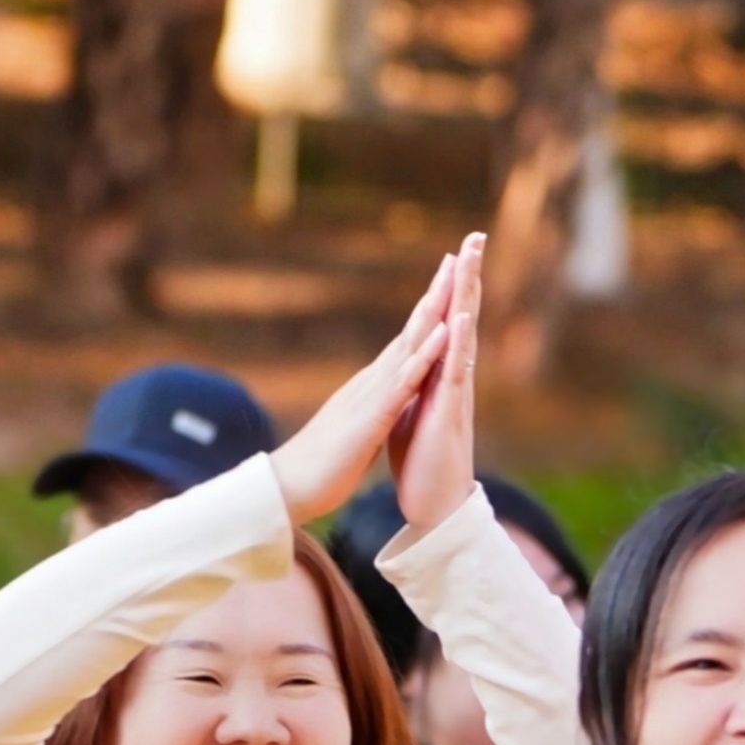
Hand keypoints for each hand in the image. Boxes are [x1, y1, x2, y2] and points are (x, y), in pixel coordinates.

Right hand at [269, 254, 458, 523]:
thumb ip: (370, 411)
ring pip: (408, 345)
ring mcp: (371, 395)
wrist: (289, 487)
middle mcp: (371, 381)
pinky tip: (442, 332)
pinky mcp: (372, 417)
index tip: (445, 282)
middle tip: (455, 257)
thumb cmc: (321, 465)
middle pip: (409, 330)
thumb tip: (380, 403)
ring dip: (432, 310)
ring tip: (453, 277)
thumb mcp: (356, 430)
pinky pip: (404, 381)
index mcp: (371, 388)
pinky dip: (424, 354)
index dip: (426, 312)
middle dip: (433, 294)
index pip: (405, 342)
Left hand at [386, 233, 485, 536]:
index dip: (449, 287)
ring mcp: (454, 393)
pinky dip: (457, 343)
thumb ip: (419, 383)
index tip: (453, 252)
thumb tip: (415, 363)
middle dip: (467, 277)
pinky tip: (458, 317)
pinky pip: (456, 372)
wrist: (434, 506)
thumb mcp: (414, 411)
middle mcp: (453, 377)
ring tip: (471, 260)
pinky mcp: (449, 413)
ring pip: (464, 335)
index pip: (446, 322)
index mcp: (439, 374)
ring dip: (467, 296)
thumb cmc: (422, 462)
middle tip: (474, 235)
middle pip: (462, 317)